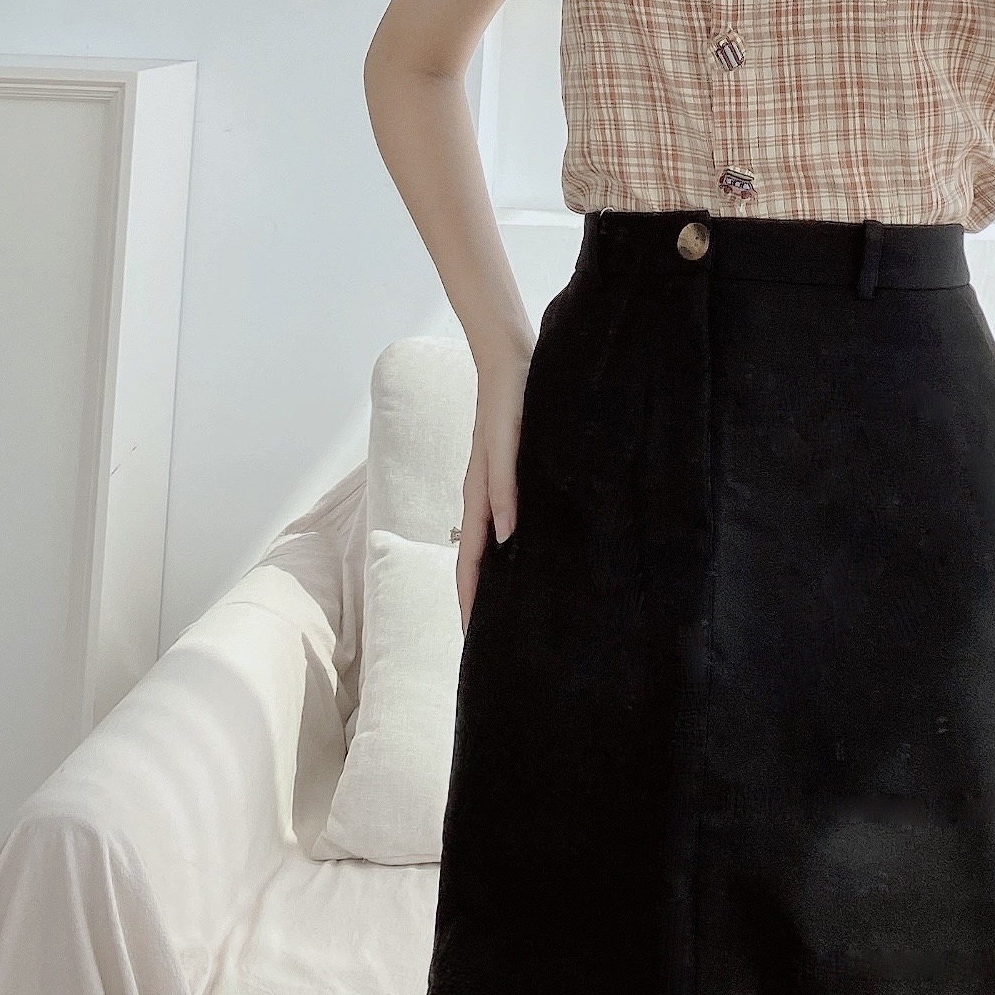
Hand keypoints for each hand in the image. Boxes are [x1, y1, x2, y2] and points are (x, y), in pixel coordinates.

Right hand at [453, 360, 528, 633]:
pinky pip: (506, 517)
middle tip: (488, 635)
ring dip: (493, 573)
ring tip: (504, 604)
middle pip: (478, 557)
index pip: (471, 559)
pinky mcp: (512, 471)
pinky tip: (524, 550)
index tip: (470, 634)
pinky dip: (509, 543)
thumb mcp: (506, 444)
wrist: (511, 359)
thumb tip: (506, 536)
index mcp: (480, 493)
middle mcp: (485, 494)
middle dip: (477, 596)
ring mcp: (497, 483)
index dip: (470, 597)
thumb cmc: (509, 398)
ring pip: (491, 540)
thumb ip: (504, 486)